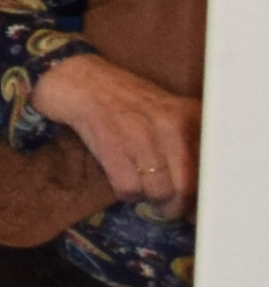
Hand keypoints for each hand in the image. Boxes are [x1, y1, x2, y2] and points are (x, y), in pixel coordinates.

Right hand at [39, 51, 201, 208]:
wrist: (79, 79)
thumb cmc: (124, 99)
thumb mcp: (165, 111)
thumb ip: (187, 139)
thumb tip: (199, 186)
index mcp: (188, 115)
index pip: (208, 165)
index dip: (201, 192)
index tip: (194, 204)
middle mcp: (170, 124)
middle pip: (185, 185)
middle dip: (175, 204)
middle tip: (167, 207)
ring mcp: (140, 133)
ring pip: (158, 190)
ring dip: (149, 199)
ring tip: (143, 190)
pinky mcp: (110, 143)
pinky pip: (129, 188)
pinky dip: (126, 193)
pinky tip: (122, 180)